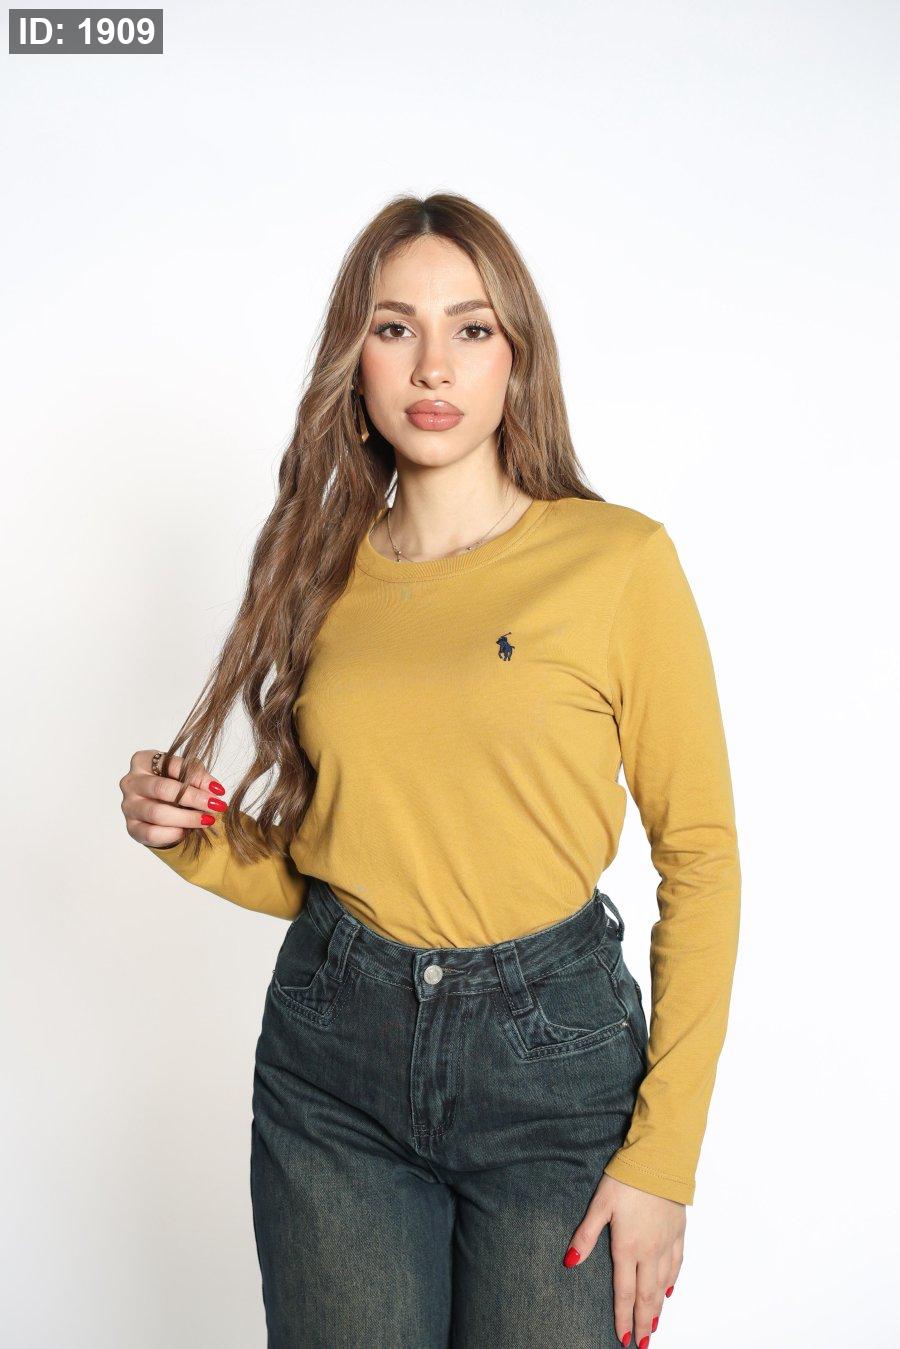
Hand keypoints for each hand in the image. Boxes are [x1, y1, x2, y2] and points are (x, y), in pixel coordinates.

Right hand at [120, 749, 227, 848]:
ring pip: (157, 813)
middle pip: (163, 789)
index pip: (171, 765)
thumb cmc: (173, 785)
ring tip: (207, 820)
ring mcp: (128, 806)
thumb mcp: (185, 774)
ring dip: (187, 818)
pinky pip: (151, 833)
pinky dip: (172, 833)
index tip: (218, 790)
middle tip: (215, 806)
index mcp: (142, 760)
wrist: (159, 808)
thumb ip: (197, 777)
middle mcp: (131, 782)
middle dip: (193, 798)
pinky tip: (187, 832)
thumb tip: (215, 790)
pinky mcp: (131, 827)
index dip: (197, 778)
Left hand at [564, 1173, 684, 1346]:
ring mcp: (667, 1243)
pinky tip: (670, 1291)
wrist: (660, 1161)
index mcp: (627, 1247)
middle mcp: (650, 1251)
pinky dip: (672, 1282)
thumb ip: (585, 1236)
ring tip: (655, 1326)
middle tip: (643, 1344)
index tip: (624, 1338)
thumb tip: (569, 1262)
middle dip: (643, 1321)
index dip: (623, 1316)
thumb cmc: (626, 1180)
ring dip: (658, 1308)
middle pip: (646, 1295)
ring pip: (663, 1284)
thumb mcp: (600, 1205)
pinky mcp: (678, 1232)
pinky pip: (677, 1264)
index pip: (624, 1291)